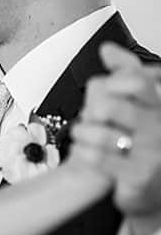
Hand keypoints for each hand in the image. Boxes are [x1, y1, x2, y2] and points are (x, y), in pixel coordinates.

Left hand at [73, 43, 160, 229]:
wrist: (149, 186)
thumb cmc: (138, 142)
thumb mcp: (137, 104)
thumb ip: (126, 74)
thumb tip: (107, 48)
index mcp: (158, 106)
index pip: (136, 82)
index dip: (111, 83)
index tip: (102, 87)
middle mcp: (157, 127)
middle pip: (111, 107)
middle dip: (90, 111)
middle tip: (88, 116)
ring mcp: (149, 152)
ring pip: (102, 134)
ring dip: (82, 133)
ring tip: (81, 134)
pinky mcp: (137, 175)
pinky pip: (99, 159)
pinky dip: (83, 153)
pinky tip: (82, 151)